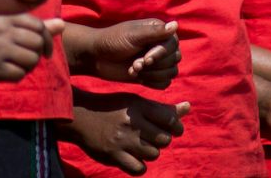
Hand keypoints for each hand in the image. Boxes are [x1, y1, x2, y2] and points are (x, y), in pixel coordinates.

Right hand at [0, 14, 62, 86]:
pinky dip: (16, 76)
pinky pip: (19, 74)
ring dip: (27, 67)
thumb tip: (62, 24)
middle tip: (26, 60)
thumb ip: (33, 27)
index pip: (37, 24)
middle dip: (36, 55)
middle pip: (37, 42)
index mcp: (3, 17)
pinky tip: (5, 73)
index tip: (43, 51)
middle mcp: (0, 30)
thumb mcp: (4, 30)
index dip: (46, 39)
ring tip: (15, 66)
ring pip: (31, 59)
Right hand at [63, 91, 188, 175]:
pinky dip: (139, 166)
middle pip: (164, 140)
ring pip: (153, 154)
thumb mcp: (136, 102)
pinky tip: (134, 158)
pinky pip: (139, 168)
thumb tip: (188, 107)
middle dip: (161, 140)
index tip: (172, 129)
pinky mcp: (113, 155)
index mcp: (139, 107)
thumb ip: (162, 108)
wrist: (81, 116)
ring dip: (150, 153)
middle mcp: (132, 123)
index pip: (170, 120)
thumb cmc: (114, 108)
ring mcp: (122, 140)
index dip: (176, 127)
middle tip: (151, 138)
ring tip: (140, 146)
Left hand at [84, 18, 181, 87]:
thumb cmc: (113, 41)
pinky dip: (152, 82)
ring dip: (152, 75)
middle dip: (154, 66)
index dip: (161, 54)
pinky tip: (137, 77)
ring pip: (171, 73)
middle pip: (175, 60)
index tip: (145, 58)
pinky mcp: (153, 74)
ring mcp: (158, 60)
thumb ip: (155, 32)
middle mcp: (162, 45)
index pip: (173, 45)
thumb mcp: (133, 35)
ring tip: (134, 69)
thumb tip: (176, 25)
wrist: (97, 57)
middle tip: (135, 64)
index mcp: (159, 31)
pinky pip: (164, 83)